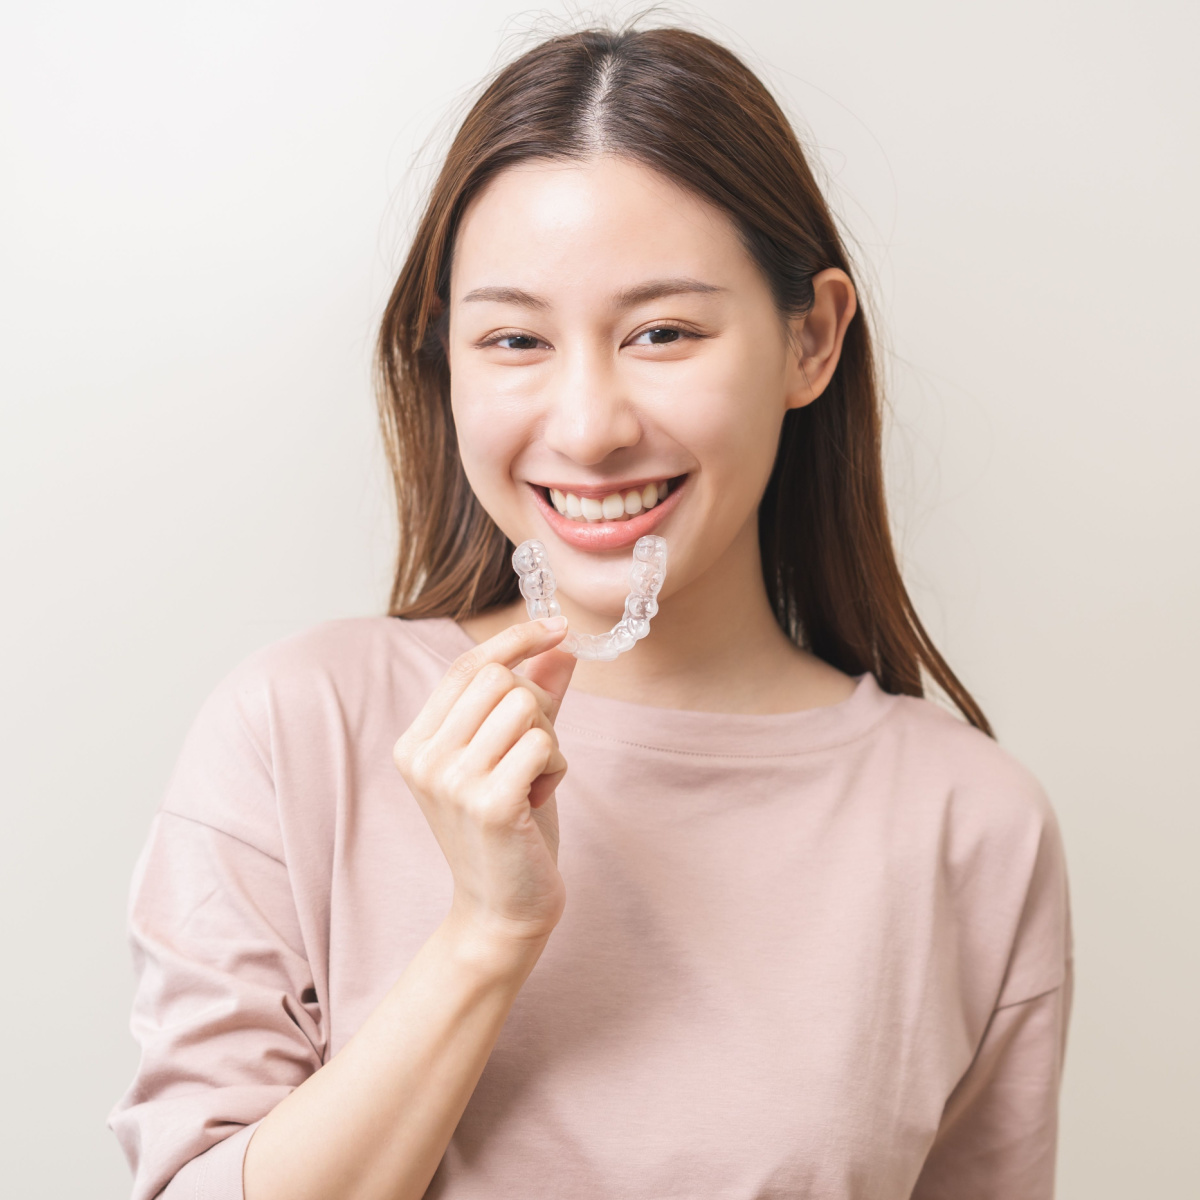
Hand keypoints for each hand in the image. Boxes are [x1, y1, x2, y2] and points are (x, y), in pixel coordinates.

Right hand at [393, 618, 576, 945]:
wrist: (503, 911)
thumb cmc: (511, 830)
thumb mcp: (515, 755)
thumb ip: (534, 699)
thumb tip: (559, 645)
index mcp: (416, 743)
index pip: (466, 665)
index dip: (514, 639)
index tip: (557, 625)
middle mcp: (424, 758)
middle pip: (499, 679)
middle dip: (536, 707)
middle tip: (536, 754)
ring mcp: (451, 780)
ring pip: (524, 706)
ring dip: (549, 741)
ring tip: (534, 782)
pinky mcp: (488, 803)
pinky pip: (543, 742)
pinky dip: (556, 765)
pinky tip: (539, 800)